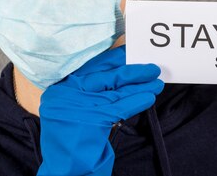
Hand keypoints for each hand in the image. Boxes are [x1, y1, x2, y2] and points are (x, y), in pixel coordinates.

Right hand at [36, 46, 163, 175]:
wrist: (65, 168)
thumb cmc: (72, 139)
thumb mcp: (73, 110)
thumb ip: (89, 92)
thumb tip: (120, 73)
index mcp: (60, 88)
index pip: (91, 67)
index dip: (113, 59)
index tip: (130, 52)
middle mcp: (66, 94)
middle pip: (106, 76)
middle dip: (132, 71)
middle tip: (151, 67)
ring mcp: (79, 106)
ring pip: (116, 91)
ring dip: (140, 85)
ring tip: (157, 82)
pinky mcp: (93, 119)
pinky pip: (121, 106)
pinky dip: (137, 100)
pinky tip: (150, 97)